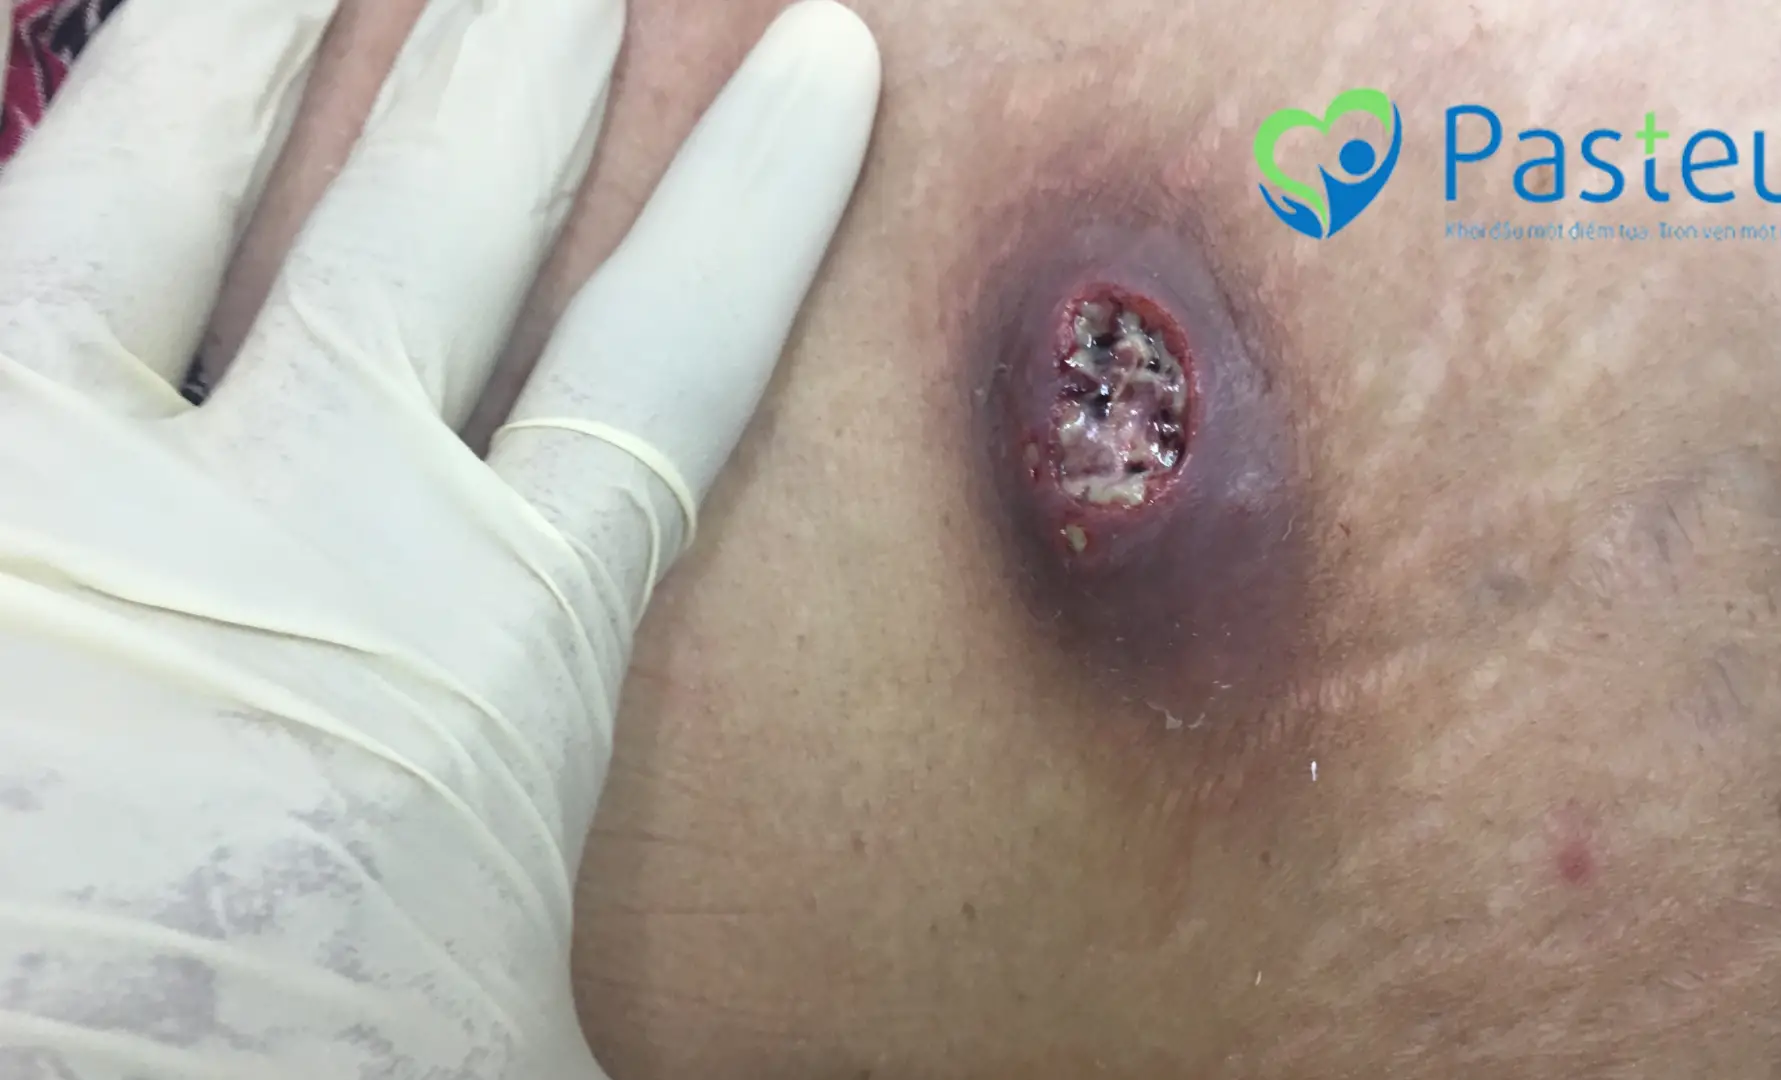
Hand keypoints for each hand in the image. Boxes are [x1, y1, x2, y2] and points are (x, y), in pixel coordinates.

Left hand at [0, 1, 877, 1074]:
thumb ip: (571, 935)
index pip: (665, 359)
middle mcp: (286, 531)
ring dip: (238, 43)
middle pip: (431, 227)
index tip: (822, 61)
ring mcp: (60, 511)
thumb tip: (734, 1007)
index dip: (754, 200)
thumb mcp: (513, 1036)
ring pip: (148, 194)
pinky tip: (19, 104)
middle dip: (513, 61)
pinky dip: (8, 164)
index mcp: (482, 652)